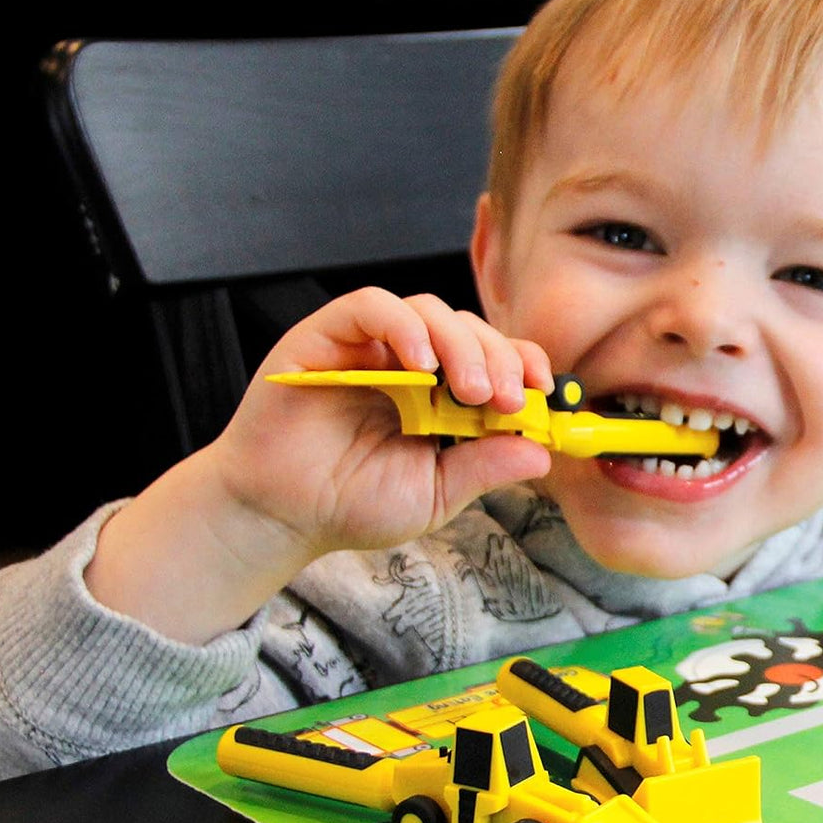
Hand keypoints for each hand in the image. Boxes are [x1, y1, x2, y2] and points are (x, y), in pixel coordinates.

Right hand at [87, 288, 553, 643]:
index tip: (543, 391)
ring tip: (469, 388)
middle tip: (507, 398)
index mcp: (440, 394)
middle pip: (468, 328)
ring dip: (460, 343)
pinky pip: (371, 306)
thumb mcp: (433, 494)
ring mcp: (368, 345)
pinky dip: (403, 325)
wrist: (278, 516)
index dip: (523, 363)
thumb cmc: (350, 503)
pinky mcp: (326, 335)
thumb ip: (483, 468)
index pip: (494, 356)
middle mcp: (408, 361)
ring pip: (428, 310)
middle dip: (498, 357)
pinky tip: (420, 366)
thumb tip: (542, 453)